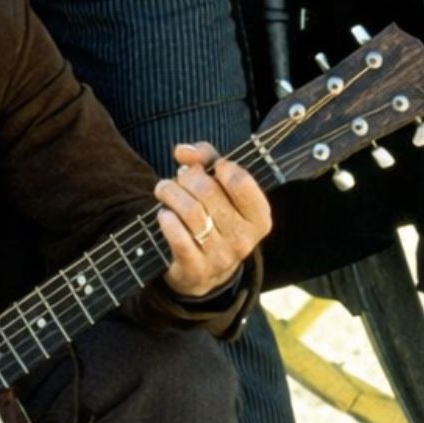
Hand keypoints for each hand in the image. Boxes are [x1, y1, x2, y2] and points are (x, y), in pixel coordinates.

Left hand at [155, 143, 270, 295]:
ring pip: (190, 211)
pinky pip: (177, 235)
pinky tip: (164, 214)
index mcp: (259, 218)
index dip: (221, 166)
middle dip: (187, 177)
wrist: (204, 271)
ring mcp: (221, 257)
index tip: (212, 167)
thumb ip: (206, 158)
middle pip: (208, 192)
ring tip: (164, 190)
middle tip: (179, 177)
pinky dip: (166, 219)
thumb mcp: (221, 186)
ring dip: (170, 193)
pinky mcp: (196, 269)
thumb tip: (183, 151)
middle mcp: (244, 239)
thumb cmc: (214, 216)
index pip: (241, 182)